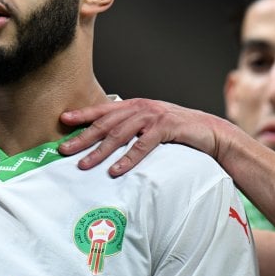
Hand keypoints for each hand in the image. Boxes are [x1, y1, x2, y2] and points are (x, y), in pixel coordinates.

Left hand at [58, 98, 234, 176]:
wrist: (211, 131)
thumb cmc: (179, 130)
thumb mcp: (151, 125)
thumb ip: (132, 128)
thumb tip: (108, 140)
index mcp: (135, 105)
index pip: (103, 110)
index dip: (83, 114)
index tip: (63, 120)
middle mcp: (142, 107)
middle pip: (106, 123)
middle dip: (83, 137)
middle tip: (64, 149)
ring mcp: (154, 116)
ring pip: (120, 134)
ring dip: (100, 151)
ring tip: (84, 164)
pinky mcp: (167, 128)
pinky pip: (143, 145)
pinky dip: (128, 158)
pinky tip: (115, 170)